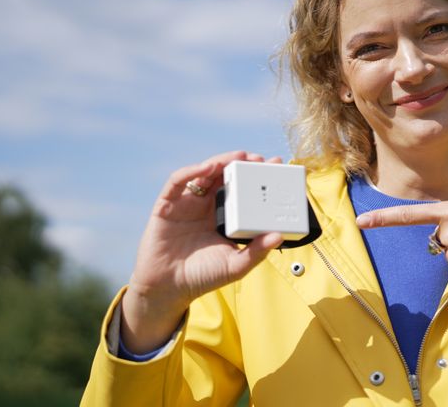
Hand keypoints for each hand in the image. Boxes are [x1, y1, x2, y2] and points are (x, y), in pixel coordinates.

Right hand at [121, 151, 283, 352]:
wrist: (169, 289)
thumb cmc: (203, 276)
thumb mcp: (236, 265)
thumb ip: (257, 251)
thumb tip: (279, 236)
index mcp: (226, 216)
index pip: (244, 189)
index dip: (259, 176)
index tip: (277, 166)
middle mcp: (208, 205)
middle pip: (227, 175)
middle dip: (243, 163)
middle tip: (260, 159)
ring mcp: (188, 203)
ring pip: (205, 172)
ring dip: (221, 161)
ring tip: (238, 157)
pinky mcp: (168, 205)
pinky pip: (177, 181)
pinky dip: (191, 171)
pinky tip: (206, 168)